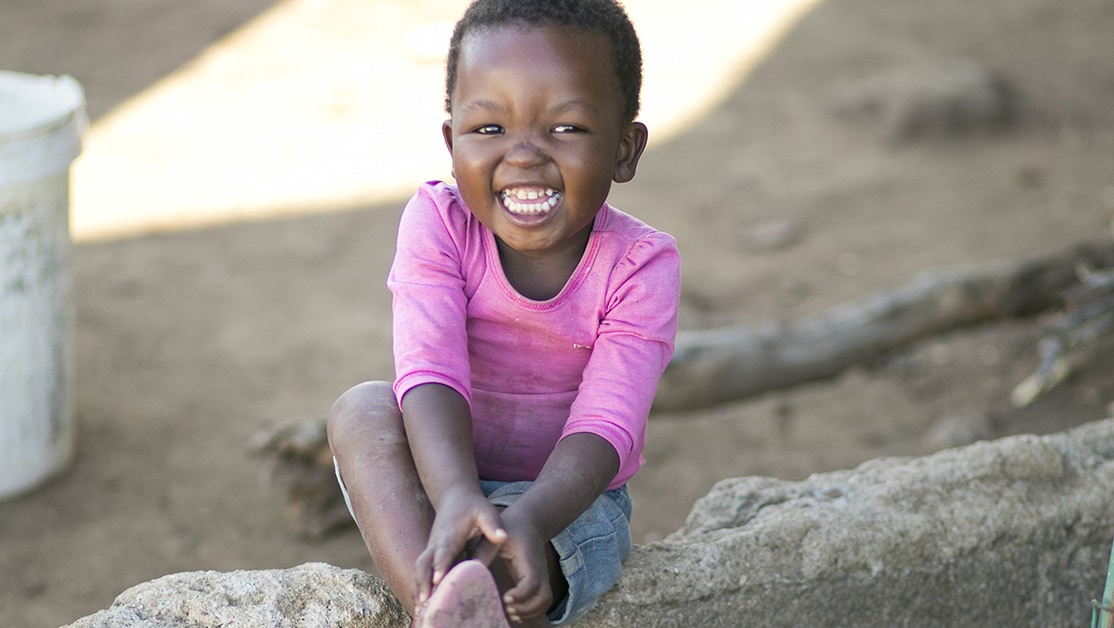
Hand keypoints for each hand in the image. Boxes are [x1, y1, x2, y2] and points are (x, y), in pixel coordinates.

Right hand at [414, 488, 506, 611]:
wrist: (454, 496)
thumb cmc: (473, 506)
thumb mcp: (486, 510)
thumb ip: (493, 524)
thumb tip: (502, 538)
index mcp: (449, 534)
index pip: (443, 551)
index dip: (440, 565)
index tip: (438, 580)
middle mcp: (436, 543)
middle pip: (423, 564)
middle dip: (422, 583)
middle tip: (423, 603)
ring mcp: (431, 550)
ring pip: (419, 571)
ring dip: (418, 589)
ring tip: (419, 612)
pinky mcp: (431, 555)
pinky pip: (422, 574)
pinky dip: (420, 589)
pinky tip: (422, 607)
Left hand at [472, 506, 552, 622]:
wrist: (530, 520)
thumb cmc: (512, 526)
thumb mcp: (495, 536)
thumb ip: (484, 552)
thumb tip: (470, 570)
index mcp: (529, 559)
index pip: (532, 583)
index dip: (521, 594)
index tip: (505, 597)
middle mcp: (539, 569)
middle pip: (544, 597)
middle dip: (527, 608)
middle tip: (507, 608)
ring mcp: (542, 575)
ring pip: (545, 601)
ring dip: (530, 611)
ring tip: (510, 612)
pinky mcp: (539, 579)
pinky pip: (543, 600)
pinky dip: (532, 610)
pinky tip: (515, 611)